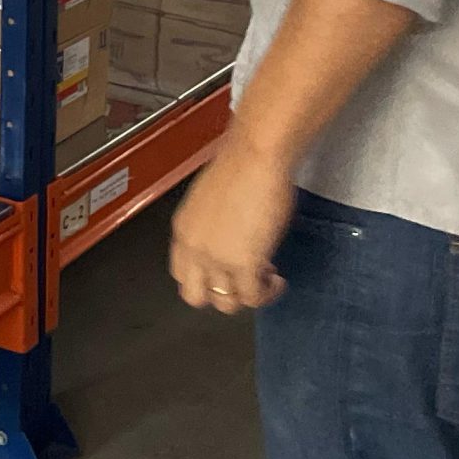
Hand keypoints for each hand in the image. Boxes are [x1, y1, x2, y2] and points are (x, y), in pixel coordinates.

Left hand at [170, 133, 294, 313]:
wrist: (255, 155)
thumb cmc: (241, 165)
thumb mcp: (212, 201)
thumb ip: (213, 227)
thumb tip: (230, 238)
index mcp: (184, 230)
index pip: (181, 272)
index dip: (205, 277)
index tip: (225, 271)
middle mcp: (194, 248)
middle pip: (195, 296)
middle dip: (221, 295)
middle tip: (242, 282)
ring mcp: (216, 259)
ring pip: (225, 303)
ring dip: (247, 295)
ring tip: (265, 278)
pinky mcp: (243, 264)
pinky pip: (253, 298)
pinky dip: (267, 293)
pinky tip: (277, 280)